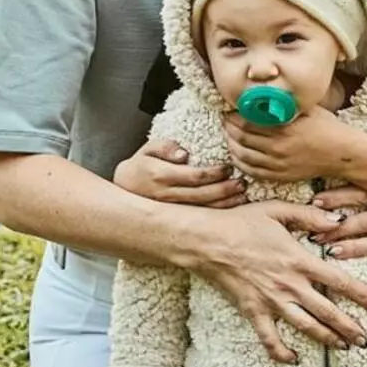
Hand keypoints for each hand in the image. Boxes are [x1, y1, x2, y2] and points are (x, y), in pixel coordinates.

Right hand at [114, 139, 245, 208]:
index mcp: (161, 176)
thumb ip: (165, 147)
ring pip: (202, 210)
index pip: (194, 176)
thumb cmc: (141, 166)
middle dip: (224, 190)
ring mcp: (171, 211)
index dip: (213, 173)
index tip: (228, 167)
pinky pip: (198, 218)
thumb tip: (184, 154)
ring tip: (242, 195)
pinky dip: (217, 214)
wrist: (124, 190)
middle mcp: (167, 196)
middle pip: (202, 195)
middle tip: (241, 182)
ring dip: (224, 203)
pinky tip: (231, 207)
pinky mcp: (174, 219)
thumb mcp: (148, 149)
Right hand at [191, 202, 366, 362]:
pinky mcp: (253, 312)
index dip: (361, 295)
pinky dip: (282, 353)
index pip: (339, 281)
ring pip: (306, 327)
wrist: (208, 241)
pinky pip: (270, 339)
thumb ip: (309, 215)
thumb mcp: (277, 210)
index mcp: (299, 260)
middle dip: (350, 327)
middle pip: (327, 312)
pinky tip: (294, 360)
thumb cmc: (242, 222)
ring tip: (344, 348)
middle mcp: (289, 285)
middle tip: (366, 339)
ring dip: (327, 339)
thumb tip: (338, 221)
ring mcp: (271, 302)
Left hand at [223, 106, 353, 182]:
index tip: (230, 109)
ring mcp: (278, 165)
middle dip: (229, 128)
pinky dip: (240, 162)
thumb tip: (261, 94)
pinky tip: (237, 153)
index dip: (234, 115)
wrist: (341, 153)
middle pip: (242, 138)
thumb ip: (283, 102)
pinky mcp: (280, 176)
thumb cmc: (325, 126)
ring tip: (229, 134)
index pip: (247, 121)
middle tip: (225, 120)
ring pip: (243, 156)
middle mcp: (278, 148)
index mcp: (283, 128)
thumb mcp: (305, 108)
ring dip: (231, 144)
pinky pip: (252, 171)